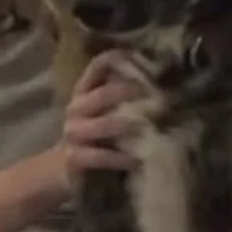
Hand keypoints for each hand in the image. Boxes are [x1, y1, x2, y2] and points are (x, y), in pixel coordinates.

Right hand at [58, 50, 146, 186]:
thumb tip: (167, 84)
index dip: (121, 61)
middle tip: (159, 101)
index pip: (99, 65)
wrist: (64, 170)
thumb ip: (128, 98)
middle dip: (131, 95)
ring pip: (102, 125)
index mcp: (85, 91)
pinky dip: (120, 158)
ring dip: (128, 126)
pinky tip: (136, 160)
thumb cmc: (96, 138)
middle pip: (102, 94)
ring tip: (148, 129)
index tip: (148, 65)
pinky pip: (100, 156)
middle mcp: (76, 108)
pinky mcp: (74, 158)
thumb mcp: (109, 113)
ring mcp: (73, 133)